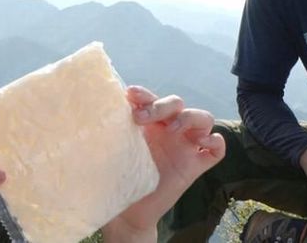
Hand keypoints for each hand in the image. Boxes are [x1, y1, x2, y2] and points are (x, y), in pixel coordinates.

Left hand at [102, 86, 225, 241]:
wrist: (128, 211)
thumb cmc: (117, 177)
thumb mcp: (111, 151)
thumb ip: (109, 132)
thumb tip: (90, 114)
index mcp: (146, 122)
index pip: (151, 98)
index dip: (144, 94)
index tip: (130, 96)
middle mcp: (167, 129)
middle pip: (176, 103)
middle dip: (161, 105)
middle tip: (142, 117)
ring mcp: (183, 145)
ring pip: (202, 118)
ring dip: (190, 117)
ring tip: (172, 128)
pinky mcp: (195, 165)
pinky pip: (217, 149)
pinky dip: (215, 141)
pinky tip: (203, 142)